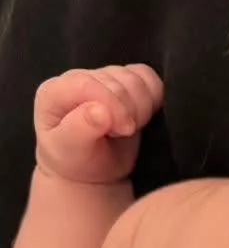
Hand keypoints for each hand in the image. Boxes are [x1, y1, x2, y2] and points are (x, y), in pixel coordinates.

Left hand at [33, 64, 162, 184]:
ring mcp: (104, 78)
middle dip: (129, 110)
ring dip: (142, 106)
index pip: (89, 83)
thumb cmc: (76, 161)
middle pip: (118, 79)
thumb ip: (80, 130)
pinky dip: (153, 97)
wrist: (91, 170)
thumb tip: (101, 111)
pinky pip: (149, 78)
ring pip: (136, 78)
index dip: (113, 104)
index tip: (125, 131)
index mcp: (55, 91)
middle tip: (122, 133)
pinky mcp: (126, 83)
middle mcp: (79, 78)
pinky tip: (141, 117)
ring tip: (129, 128)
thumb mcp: (70, 151)